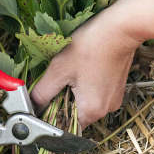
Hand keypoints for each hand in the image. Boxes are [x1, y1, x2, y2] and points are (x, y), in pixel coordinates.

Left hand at [31, 1, 141, 127]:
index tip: (46, 101)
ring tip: (72, 72)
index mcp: (92, 110)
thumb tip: (32, 106)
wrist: (121, 28)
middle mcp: (105, 110)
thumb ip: (42, 93)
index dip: (51, 115)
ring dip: (73, 94)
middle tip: (58, 81)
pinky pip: (95, 95)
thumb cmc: (91, 46)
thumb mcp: (59, 69)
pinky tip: (83, 70)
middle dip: (62, 102)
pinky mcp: (116, 88)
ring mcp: (113, 99)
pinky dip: (85, 88)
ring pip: (84, 104)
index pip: (64, 125)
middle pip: (75, 115)